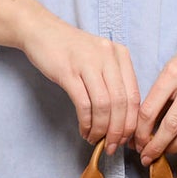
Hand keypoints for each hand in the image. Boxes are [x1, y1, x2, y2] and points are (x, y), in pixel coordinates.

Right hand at [19, 10, 143, 154]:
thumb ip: (114, 82)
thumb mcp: (100, 59)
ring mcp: (88, 63)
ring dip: (101, 129)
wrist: (42, 31)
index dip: (132, 122)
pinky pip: (83, 104)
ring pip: (104, 106)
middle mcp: (108, 57)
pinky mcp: (68, 71)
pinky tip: (84, 130)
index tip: (126, 139)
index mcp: (120, 55)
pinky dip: (86, 122)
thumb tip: (123, 119)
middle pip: (121, 103)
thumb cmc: (72, 50)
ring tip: (96, 140)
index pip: (134, 95)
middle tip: (113, 146)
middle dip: (118, 131)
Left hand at [134, 34, 176, 166]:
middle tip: (147, 157)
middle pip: (171, 126)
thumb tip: (142, 131)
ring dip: (176, 147)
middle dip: (156, 147)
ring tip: (167, 151)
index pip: (149, 111)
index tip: (136, 144)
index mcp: (173, 73)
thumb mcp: (169, 71)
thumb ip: (157, 97)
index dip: (140, 133)